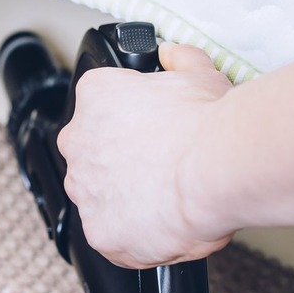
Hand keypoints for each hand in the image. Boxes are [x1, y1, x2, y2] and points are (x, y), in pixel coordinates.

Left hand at [57, 42, 234, 267]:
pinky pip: (113, 237)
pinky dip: (136, 237)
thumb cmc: (206, 122)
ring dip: (127, 198)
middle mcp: (78, 140)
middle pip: (95, 152)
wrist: (215, 169)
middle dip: (125, 160)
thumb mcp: (198, 72)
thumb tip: (173, 55)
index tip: (155, 131)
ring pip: (101, 196)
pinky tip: (164, 226)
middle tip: (163, 166)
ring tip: (168, 199)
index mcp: (95, 96)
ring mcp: (85, 188)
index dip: (133, 120)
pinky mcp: (98, 231)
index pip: (102, 107)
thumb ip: (179, 59)